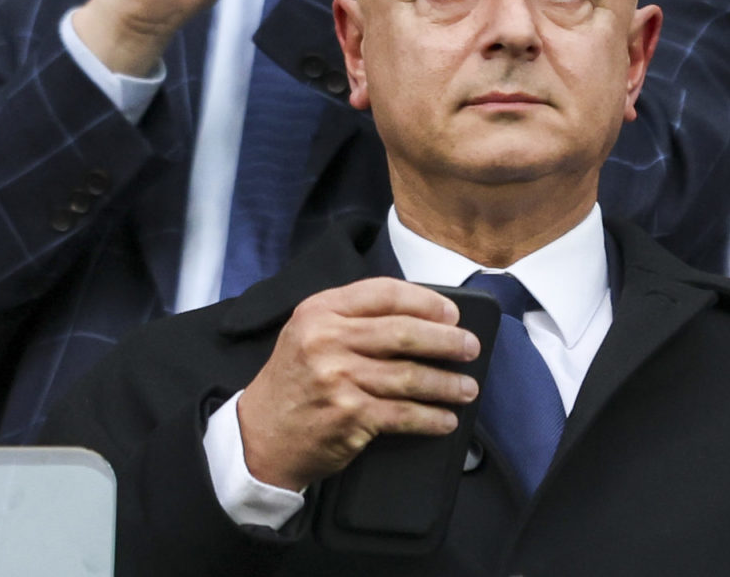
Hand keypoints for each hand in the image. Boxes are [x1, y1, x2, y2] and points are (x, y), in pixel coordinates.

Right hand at [237, 278, 481, 490]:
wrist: (259, 436)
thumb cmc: (293, 382)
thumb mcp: (308, 333)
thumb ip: (352, 319)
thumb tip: (422, 318)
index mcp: (319, 311)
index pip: (384, 293)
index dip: (425, 301)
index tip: (452, 313)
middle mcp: (327, 340)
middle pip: (404, 332)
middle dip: (447, 340)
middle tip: (470, 348)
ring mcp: (338, 378)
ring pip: (410, 376)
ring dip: (447, 384)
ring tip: (467, 388)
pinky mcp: (349, 415)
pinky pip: (404, 414)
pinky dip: (431, 418)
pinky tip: (446, 419)